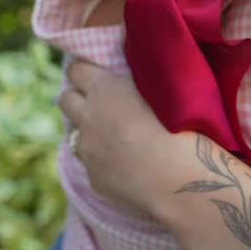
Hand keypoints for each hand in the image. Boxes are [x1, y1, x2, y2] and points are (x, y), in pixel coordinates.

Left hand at [59, 61, 192, 220]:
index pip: (76, 70)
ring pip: (75, 136)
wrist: (184, 178)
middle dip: (78, 98)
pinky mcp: (95, 179)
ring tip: (117, 138)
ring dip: (89, 133)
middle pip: (66, 100)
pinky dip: (105, 162)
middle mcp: (88, 119)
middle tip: (99, 103)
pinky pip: (93, 165)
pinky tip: (129, 165)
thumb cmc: (183, 126)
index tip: (94, 73)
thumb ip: (134, 80)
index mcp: (104, 90)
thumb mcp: (160, 88)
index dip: (84, 70)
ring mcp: (88, 152)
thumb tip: (126, 77)